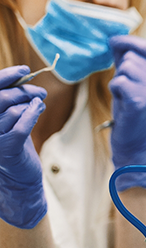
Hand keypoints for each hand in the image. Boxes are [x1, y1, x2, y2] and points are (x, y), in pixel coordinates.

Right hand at [0, 66, 47, 228]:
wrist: (19, 178)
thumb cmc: (14, 143)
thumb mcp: (11, 118)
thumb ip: (12, 100)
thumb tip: (24, 76)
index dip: (6, 76)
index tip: (25, 69)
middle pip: (2, 98)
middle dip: (24, 90)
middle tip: (41, 92)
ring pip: (11, 110)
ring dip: (31, 103)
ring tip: (40, 104)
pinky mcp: (6, 150)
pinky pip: (20, 126)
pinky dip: (32, 114)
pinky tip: (39, 109)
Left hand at [109, 36, 145, 188]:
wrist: (134, 141)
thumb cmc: (131, 111)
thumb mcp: (134, 83)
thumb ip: (127, 61)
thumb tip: (115, 40)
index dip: (128, 41)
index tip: (113, 41)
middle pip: (132, 58)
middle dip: (121, 69)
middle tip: (124, 88)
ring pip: (125, 69)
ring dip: (117, 81)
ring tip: (123, 95)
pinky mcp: (140, 100)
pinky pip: (119, 82)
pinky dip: (115, 90)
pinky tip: (121, 101)